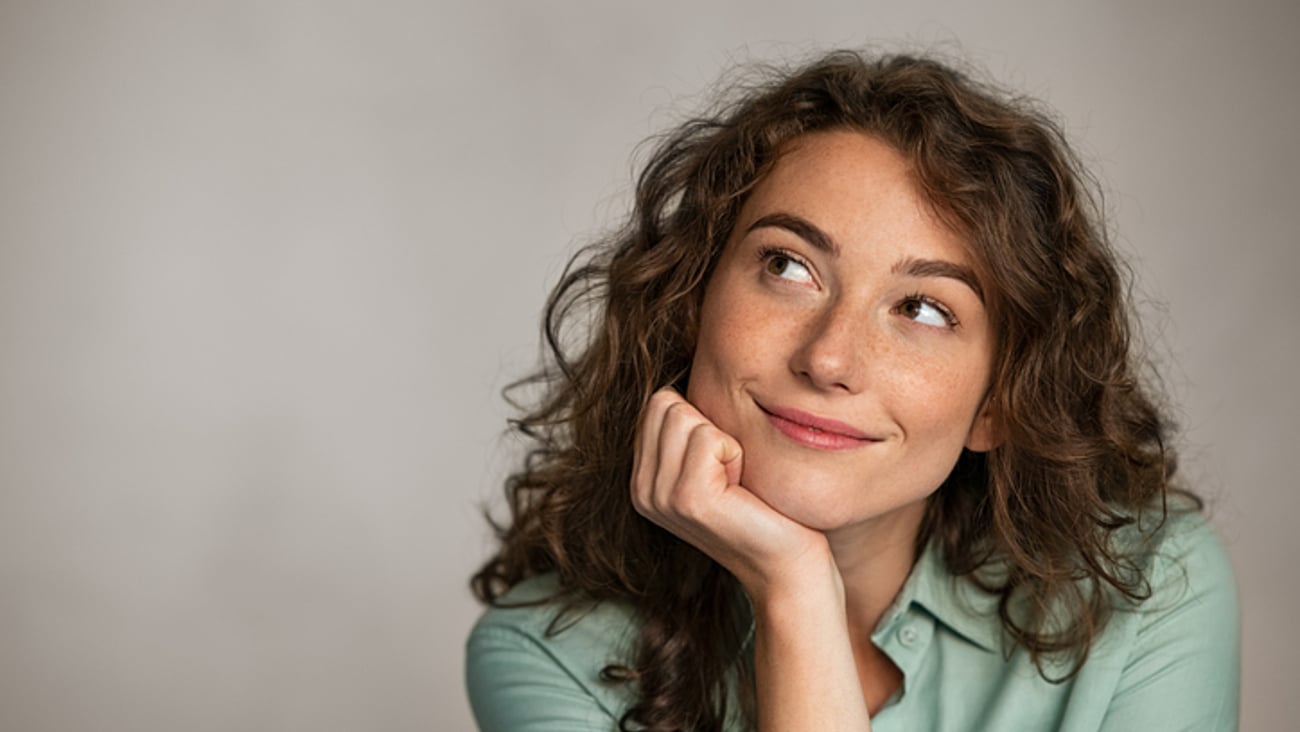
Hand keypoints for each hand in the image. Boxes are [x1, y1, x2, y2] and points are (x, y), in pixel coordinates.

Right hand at [630, 387, 832, 596]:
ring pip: (685, 415)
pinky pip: (709, 437)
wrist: (788, 565)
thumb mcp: (715, 465)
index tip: (721, 464)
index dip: (701, 421)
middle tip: (731, 473)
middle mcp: (642, 490)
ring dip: (725, 441)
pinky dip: (736, 454)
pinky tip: (742, 490)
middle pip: (666, 403)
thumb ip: (689, 430)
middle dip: (710, 426)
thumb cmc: (763, 507)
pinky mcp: (688, 500)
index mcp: (643, 480)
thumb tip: (691, 366)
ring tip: (736, 482)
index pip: (657, 403)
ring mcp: (660, 497)